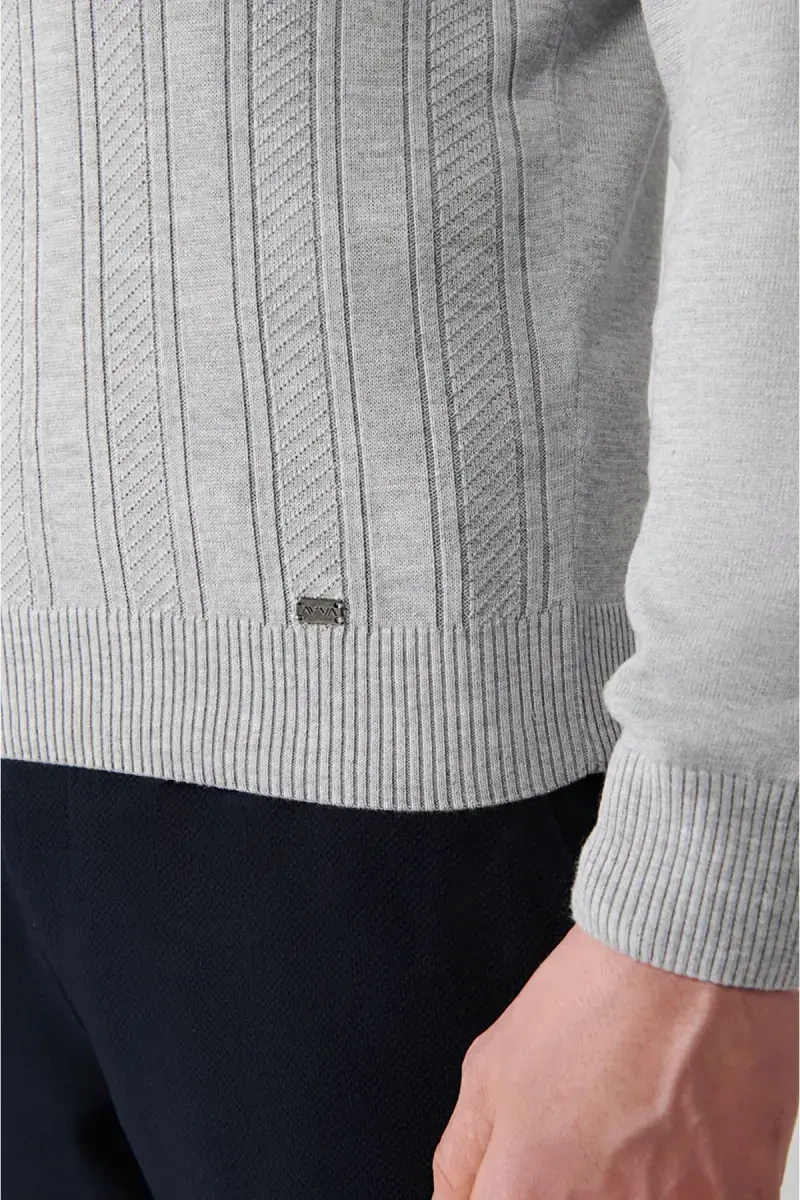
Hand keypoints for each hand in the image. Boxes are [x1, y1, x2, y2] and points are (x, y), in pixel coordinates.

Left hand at [432, 925, 797, 1198]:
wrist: (690, 960)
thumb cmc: (598, 1001)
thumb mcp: (490, 1069)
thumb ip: (461, 1161)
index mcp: (528, 1193)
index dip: (507, 1192)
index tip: (524, 1174)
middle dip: (566, 1186)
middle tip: (588, 1142)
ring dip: (632, 1186)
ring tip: (638, 1133)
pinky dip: (690, 1184)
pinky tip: (681, 1140)